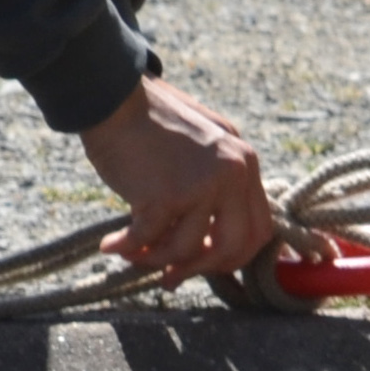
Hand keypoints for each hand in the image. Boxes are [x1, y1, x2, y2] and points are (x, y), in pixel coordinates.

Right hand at [80, 75, 284, 290]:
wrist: (112, 96)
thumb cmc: (147, 119)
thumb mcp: (202, 142)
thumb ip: (215, 179)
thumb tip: (207, 232)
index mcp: (243, 161)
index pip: (259, 227)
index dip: (234, 255)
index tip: (206, 262)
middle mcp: (232, 174)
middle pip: (234, 246)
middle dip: (201, 268)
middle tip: (172, 274)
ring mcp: (201, 185)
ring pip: (189, 248)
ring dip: (157, 259)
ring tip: (132, 257)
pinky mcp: (165, 196)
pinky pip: (148, 239)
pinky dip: (127, 248)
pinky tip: (110, 245)